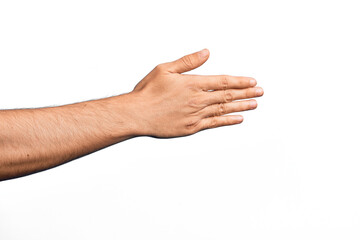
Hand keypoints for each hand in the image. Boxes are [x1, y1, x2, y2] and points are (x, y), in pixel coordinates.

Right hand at [130, 49, 263, 137]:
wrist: (137, 115)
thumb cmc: (148, 91)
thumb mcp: (165, 69)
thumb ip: (188, 62)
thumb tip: (207, 52)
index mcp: (193, 84)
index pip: (223, 82)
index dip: (240, 82)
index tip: (252, 81)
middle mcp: (198, 100)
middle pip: (227, 96)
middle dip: (246, 93)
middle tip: (260, 92)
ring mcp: (196, 115)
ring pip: (224, 109)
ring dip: (241, 106)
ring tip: (254, 104)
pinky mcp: (192, 128)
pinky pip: (214, 123)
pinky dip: (228, 121)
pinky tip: (238, 119)